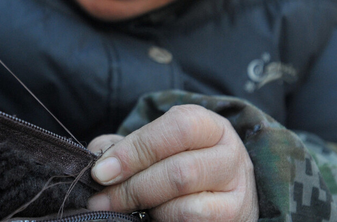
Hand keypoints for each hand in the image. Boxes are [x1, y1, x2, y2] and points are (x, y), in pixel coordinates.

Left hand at [87, 105, 257, 221]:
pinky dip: (162, 221)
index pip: (177, 128)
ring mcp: (236, 190)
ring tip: (122, 208)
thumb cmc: (178, 160)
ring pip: (185, 204)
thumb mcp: (156, 144)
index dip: (135, 150)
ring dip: (146, 208)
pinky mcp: (233, 218)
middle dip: (131, 187)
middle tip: (100, 198)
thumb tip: (100, 157)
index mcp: (208, 125)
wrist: (220, 191)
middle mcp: (229, 154)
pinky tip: (150, 216)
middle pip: (179, 172)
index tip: (100, 171)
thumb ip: (125, 145)